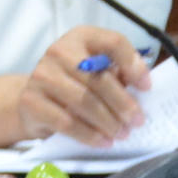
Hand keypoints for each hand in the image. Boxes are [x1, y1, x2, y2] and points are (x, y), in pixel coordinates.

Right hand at [14, 25, 149, 146]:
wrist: (30, 97)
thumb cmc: (72, 82)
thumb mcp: (94, 70)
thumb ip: (117, 72)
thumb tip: (141, 86)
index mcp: (81, 37)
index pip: (113, 42)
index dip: (134, 64)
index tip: (146, 87)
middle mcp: (60, 51)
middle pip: (99, 78)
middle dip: (123, 103)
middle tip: (137, 121)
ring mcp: (42, 75)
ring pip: (84, 102)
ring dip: (108, 122)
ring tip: (121, 134)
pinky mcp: (31, 101)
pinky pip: (66, 122)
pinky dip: (89, 135)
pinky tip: (102, 141)